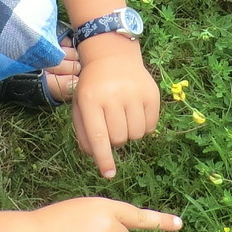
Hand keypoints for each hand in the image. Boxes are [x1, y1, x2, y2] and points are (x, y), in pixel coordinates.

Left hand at [71, 37, 160, 178]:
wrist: (112, 56)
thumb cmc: (93, 87)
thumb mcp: (80, 106)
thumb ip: (84, 133)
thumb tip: (97, 157)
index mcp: (90, 100)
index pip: (98, 137)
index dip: (104, 158)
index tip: (109, 174)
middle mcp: (113, 96)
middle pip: (119, 138)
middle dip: (116, 139)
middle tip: (112, 125)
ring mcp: (134, 93)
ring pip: (136, 134)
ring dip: (130, 134)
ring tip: (123, 118)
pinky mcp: (151, 93)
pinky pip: (151, 126)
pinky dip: (144, 127)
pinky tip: (135, 113)